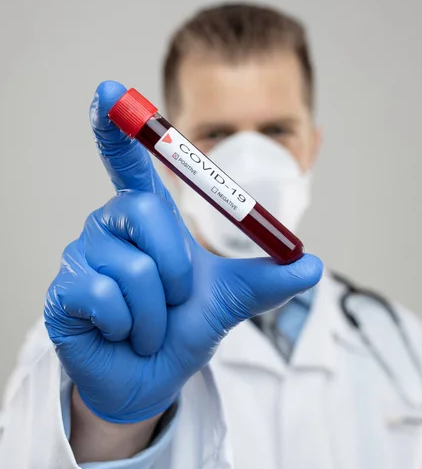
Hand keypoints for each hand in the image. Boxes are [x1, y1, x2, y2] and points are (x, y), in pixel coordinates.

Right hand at [44, 81, 322, 423]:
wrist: (151, 377)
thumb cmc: (182, 328)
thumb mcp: (229, 300)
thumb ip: (265, 280)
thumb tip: (311, 265)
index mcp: (146, 217)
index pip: (130, 164)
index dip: (119, 128)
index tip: (108, 91)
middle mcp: (108, 226)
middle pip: (145, 213)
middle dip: (178, 271)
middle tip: (175, 302)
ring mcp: (81, 257)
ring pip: (133, 270)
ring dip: (156, 313)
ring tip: (146, 326)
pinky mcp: (64, 293)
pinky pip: (105, 300)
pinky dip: (129, 329)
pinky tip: (120, 335)